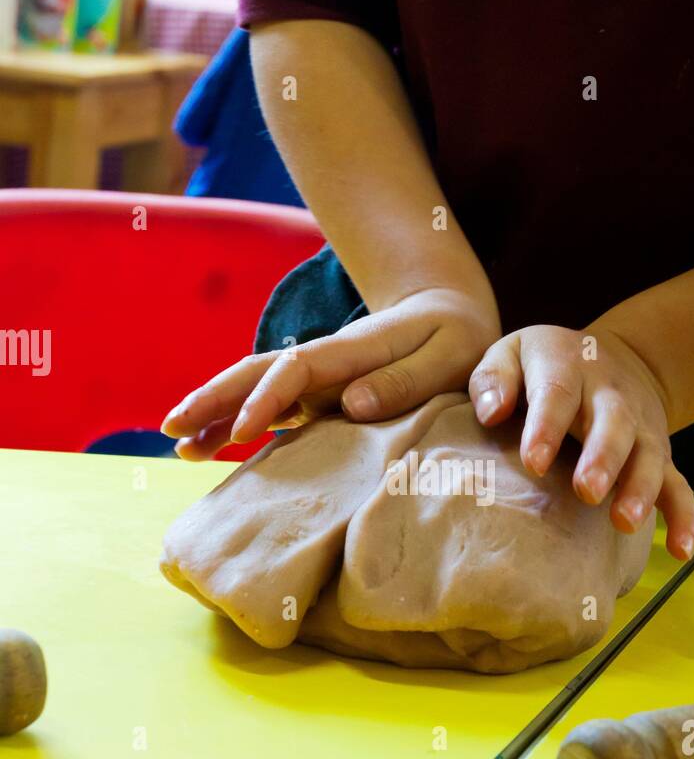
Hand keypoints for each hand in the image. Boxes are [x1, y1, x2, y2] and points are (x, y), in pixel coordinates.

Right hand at [162, 288, 500, 459]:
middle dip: (215, 400)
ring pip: (253, 391)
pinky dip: (237, 426)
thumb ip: (404, 380)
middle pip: (257, 374)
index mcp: (351, 350)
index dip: (266, 397)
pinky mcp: (318, 395)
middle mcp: (323, 362)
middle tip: (172, 430)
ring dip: (215, 414)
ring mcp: (316, 379)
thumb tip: (351, 405)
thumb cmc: (456, 338)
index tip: (242, 432)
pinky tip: (210, 447)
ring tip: (177, 444)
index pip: (297, 370)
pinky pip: (271, 410)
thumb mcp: (449, 355)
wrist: (450, 311)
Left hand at [469, 324, 693, 559]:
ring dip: (641, 488)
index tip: (533, 463)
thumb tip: (492, 413)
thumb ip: (492, 380)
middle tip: (588, 492)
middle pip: (614, 422)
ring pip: (649, 454)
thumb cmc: (542, 366)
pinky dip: (683, 515)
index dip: (547, 427)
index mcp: (568, 366)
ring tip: (625, 522)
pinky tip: (680, 549)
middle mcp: (611, 394)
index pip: (558, 393)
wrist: (609, 358)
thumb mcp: (511, 353)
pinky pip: (678, 484)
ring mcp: (641, 424)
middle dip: (604, 457)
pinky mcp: (659, 453)